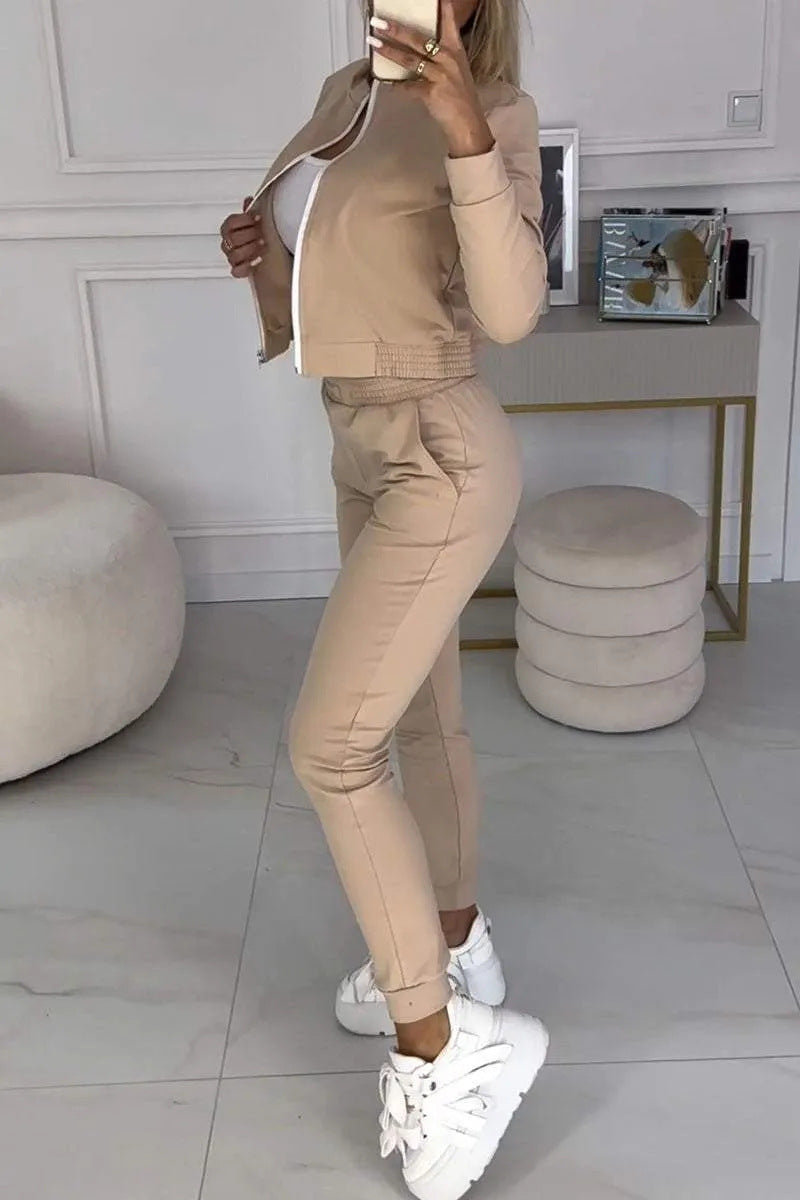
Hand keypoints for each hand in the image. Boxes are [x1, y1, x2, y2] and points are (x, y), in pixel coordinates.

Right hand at [220, 198, 264, 277]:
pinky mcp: (238, 270)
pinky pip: (236, 271)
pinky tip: (259, 259)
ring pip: (234, 255)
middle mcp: (228, 244)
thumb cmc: (259, 236)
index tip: (257, 218)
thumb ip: (250, 210)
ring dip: (251, 248)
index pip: (230, 223)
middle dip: (249, 234)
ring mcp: (232, 258)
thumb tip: (249, 200)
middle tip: (261, 232)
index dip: (244, 219)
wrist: (270, 254)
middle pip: (232, 239)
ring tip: (263, 244)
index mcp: (228, 229)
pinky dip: (248, 266)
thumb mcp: (256, 221)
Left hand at [368, 0, 493, 157]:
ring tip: (374, 42)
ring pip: (410, 59)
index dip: (441, 8)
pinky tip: (386, 81)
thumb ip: (440, 56)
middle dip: (397, 29)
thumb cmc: (461, 98)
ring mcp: (441, 76)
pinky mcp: (432, 93)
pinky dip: (396, 85)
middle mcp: (449, 59)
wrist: (469, 124)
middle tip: (378, 22)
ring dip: (389, 50)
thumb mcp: (456, 70)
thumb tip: (417, 47)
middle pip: (419, 39)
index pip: (448, 22)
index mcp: (456, 50)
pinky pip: (408, 87)